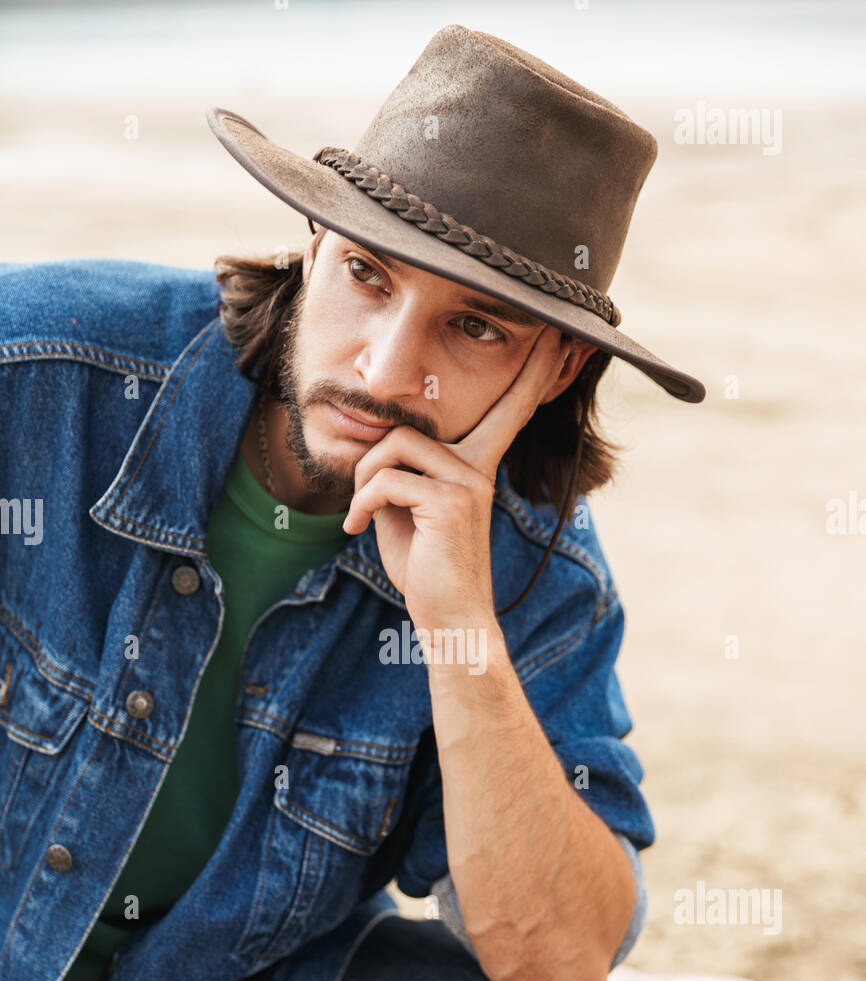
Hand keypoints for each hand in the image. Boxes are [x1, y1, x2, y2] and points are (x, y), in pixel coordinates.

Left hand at [342, 324, 569, 632]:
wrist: (450, 620)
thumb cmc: (428, 570)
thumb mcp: (410, 514)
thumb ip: (401, 474)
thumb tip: (373, 445)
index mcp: (477, 467)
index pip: (509, 409)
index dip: (533, 372)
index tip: (558, 334)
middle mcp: (479, 469)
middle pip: (408, 425)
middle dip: (369, 460)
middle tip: (358, 505)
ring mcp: (468, 483)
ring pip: (393, 446)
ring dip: (362, 482)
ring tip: (360, 517)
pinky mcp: (449, 502)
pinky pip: (386, 479)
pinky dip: (362, 504)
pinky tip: (358, 530)